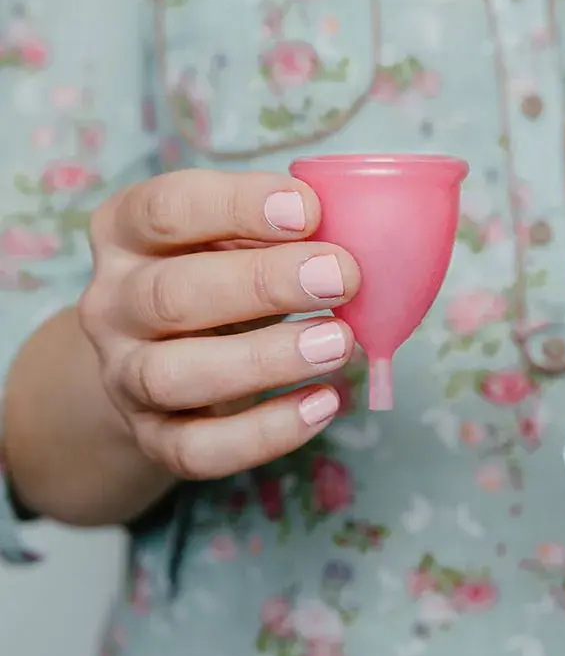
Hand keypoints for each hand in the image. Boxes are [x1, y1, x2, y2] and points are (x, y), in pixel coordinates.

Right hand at [79, 169, 360, 479]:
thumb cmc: (221, 277)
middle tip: (341, 276)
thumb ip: (279, 232)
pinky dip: (264, 433)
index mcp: (125, 232)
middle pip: (171, 294)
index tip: (308, 210)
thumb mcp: (236, 239)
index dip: (236, 206)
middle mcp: (112, 303)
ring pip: (173, 375)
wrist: (166, 360)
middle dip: (263, 283)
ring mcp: (124, 375)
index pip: (164, 209)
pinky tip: (323, 405)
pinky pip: (197, 449)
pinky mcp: (152, 437)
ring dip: (263, 360)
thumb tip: (360, 236)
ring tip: (338, 343)